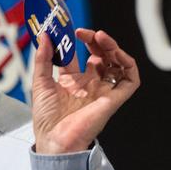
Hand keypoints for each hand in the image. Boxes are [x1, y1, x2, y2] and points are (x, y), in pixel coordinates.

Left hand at [29, 27, 141, 155]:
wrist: (55, 140)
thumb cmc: (47, 119)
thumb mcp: (40, 82)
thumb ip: (43, 58)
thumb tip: (45, 35)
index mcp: (74, 81)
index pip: (81, 55)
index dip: (79, 41)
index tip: (71, 30)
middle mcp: (90, 84)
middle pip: (101, 56)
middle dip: (96, 41)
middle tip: (85, 33)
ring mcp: (103, 91)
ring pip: (117, 64)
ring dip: (112, 47)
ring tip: (101, 37)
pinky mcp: (114, 99)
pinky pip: (130, 80)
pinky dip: (128, 64)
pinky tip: (117, 54)